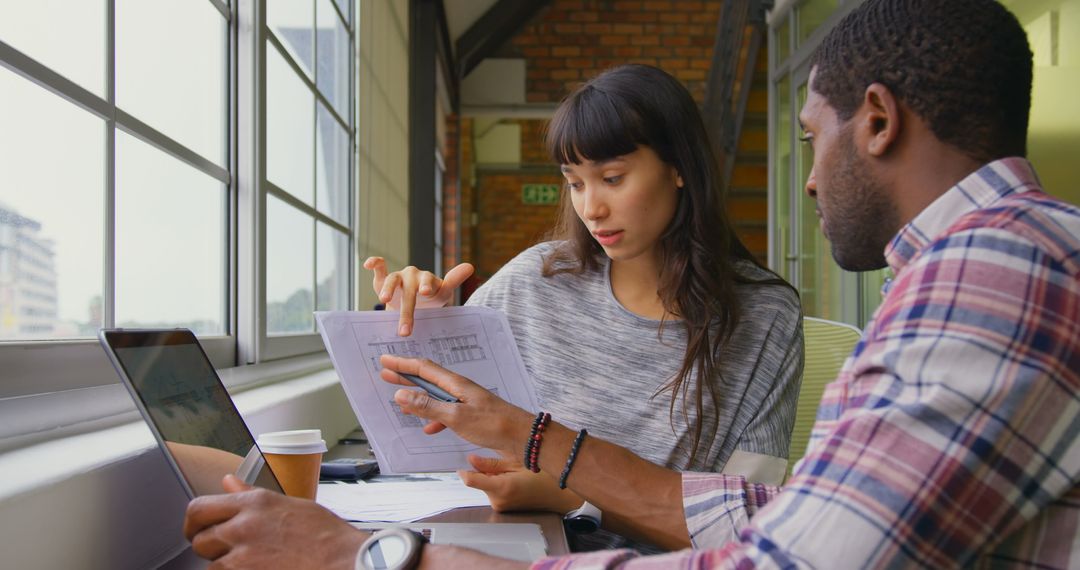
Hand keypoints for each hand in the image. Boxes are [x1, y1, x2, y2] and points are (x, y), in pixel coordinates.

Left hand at [184, 475, 365, 569]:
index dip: (193, 523)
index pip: (199, 508)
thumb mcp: (287, 504)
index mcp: (253, 502)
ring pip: (212, 565)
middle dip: (210, 547)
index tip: (197, 530)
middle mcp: (243, 526)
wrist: (341, 560)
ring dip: (225, 565)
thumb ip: (250, 495)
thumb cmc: (324, 534)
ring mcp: (243, 555)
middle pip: (200, 540)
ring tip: (253, 562)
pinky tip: (258, 569)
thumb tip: (227, 482)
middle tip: (228, 551)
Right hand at [364, 257, 473, 335]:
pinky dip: (375, 263)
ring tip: (384, 301)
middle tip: (405, 330)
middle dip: (407, 311)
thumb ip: (453, 280)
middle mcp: (413, 275)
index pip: (428, 281)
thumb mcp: (442, 293)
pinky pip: (380, 269)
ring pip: (392, 280)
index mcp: (427, 279)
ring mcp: (398, 276)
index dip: (427, 285)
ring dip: (388, 290)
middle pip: (409, 291)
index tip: (426, 292)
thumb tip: (470, 266)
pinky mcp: (384, 279)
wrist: (416, 303)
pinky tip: (369, 264)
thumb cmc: (431, 298)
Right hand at [379, 354, 532, 456]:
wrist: (523, 437)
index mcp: (456, 384)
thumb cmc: (493, 425)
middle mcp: (460, 389)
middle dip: (406, 376)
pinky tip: (429, 429)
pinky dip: (433, 417)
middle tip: (386, 374)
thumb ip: (428, 407)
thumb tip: (401, 395)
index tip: (385, 360)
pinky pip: (446, 412)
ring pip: (435, 396)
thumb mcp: (456, 417)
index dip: (403, 364)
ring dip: (417, 398)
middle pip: (428, 379)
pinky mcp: (472, 415)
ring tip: (401, 402)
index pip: (424, 368)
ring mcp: (466, 402)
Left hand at [460, 455, 583, 513]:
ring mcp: (500, 507)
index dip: (464, 471)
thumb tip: (471, 459)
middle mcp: (498, 500)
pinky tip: (514, 481)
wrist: (559, 496)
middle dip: (486, 471)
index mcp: (502, 487)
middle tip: (505, 464)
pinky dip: (498, 484)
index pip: (471, 480)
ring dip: (493, 477)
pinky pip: (493, 492)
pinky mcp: (503, 509)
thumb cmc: (544, 478)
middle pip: (479, 481)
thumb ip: (492, 463)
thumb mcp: (518, 463)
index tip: (462, 464)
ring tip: (513, 473)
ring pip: (486, 485)